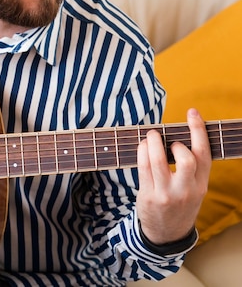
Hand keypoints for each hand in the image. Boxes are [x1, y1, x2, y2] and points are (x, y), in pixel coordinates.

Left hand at [136, 108, 211, 244]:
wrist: (167, 234)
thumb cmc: (180, 202)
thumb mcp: (193, 188)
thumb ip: (191, 167)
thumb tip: (177, 134)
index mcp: (201, 184)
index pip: (204, 154)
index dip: (198, 131)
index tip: (192, 113)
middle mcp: (187, 190)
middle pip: (187, 160)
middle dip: (175, 142)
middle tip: (166, 137)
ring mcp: (167, 194)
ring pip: (159, 162)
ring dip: (152, 143)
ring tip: (151, 136)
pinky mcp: (149, 197)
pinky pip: (143, 168)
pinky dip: (142, 152)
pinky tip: (142, 146)